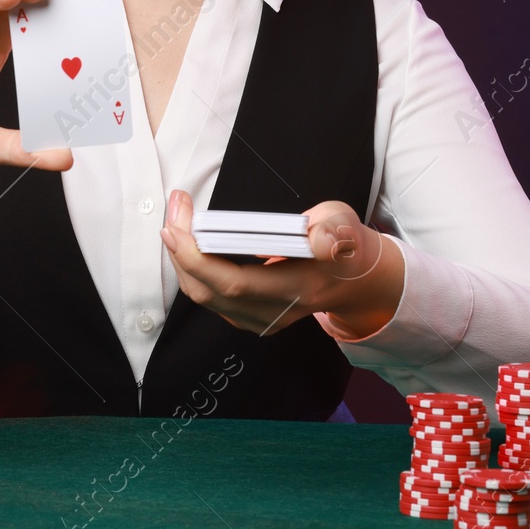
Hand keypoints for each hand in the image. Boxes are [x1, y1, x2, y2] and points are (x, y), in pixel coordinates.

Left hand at [157, 191, 405, 337]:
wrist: (355, 279)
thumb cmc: (345, 246)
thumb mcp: (347, 226)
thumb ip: (334, 231)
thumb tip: (318, 239)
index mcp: (298, 289)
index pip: (236, 284)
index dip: (198, 258)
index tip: (178, 225)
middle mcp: (275, 312)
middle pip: (209, 292)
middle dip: (181, 250)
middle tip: (174, 210)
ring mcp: (261, 319)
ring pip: (204, 297)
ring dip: (181, 259)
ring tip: (177, 218)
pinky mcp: (251, 317)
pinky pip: (210, 297)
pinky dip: (192, 269)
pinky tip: (188, 241)